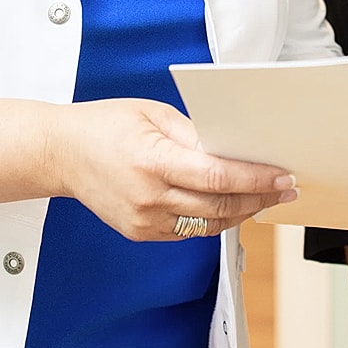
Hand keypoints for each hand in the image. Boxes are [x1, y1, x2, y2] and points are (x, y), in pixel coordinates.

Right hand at [57, 98, 297, 240]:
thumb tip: (234, 149)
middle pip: (219, 206)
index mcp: (152, 161)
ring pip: (208, 226)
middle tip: (286, 189)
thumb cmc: (106, 125)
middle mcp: (149, 197)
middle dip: (259, 198)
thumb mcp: (154, 114)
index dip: (254, 179)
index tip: (282, 177)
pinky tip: (232, 206)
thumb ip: (195, 133)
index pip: (216, 177)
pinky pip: (189, 231)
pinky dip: (214, 220)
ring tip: (266, 198)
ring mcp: (144, 221)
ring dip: (242, 213)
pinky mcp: (141, 233)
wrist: (61, 154)